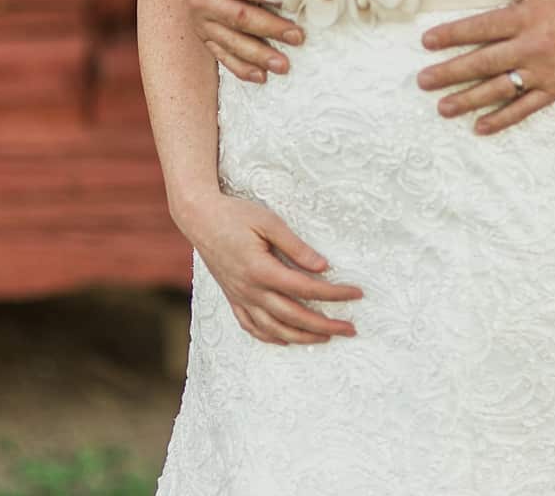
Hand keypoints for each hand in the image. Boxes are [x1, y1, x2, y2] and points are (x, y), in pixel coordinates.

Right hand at [178, 192, 361, 345]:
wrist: (199, 218)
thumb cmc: (234, 214)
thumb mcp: (267, 221)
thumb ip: (295, 246)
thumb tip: (322, 267)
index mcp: (261, 270)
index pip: (306, 288)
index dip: (334, 294)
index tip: (356, 293)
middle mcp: (251, 290)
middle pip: (295, 317)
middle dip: (326, 325)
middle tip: (351, 329)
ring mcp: (240, 298)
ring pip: (275, 329)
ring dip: (303, 337)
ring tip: (327, 338)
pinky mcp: (232, 298)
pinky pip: (253, 327)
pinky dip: (272, 338)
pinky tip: (286, 339)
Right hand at [186, 0, 301, 81]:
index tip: (295, 2)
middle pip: (239, 18)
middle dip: (271, 29)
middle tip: (298, 37)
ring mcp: (200, 20)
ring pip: (232, 42)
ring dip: (259, 56)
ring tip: (284, 65)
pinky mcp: (203, 34)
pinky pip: (222, 55)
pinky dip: (241, 68)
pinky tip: (261, 77)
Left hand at [416, 0, 554, 132]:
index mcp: (524, 18)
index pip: (480, 28)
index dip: (451, 35)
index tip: (427, 42)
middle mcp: (530, 48)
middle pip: (483, 62)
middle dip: (450, 73)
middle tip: (423, 81)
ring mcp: (542, 72)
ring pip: (499, 89)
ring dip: (469, 99)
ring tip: (443, 107)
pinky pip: (525, 108)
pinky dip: (502, 119)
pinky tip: (480, 127)